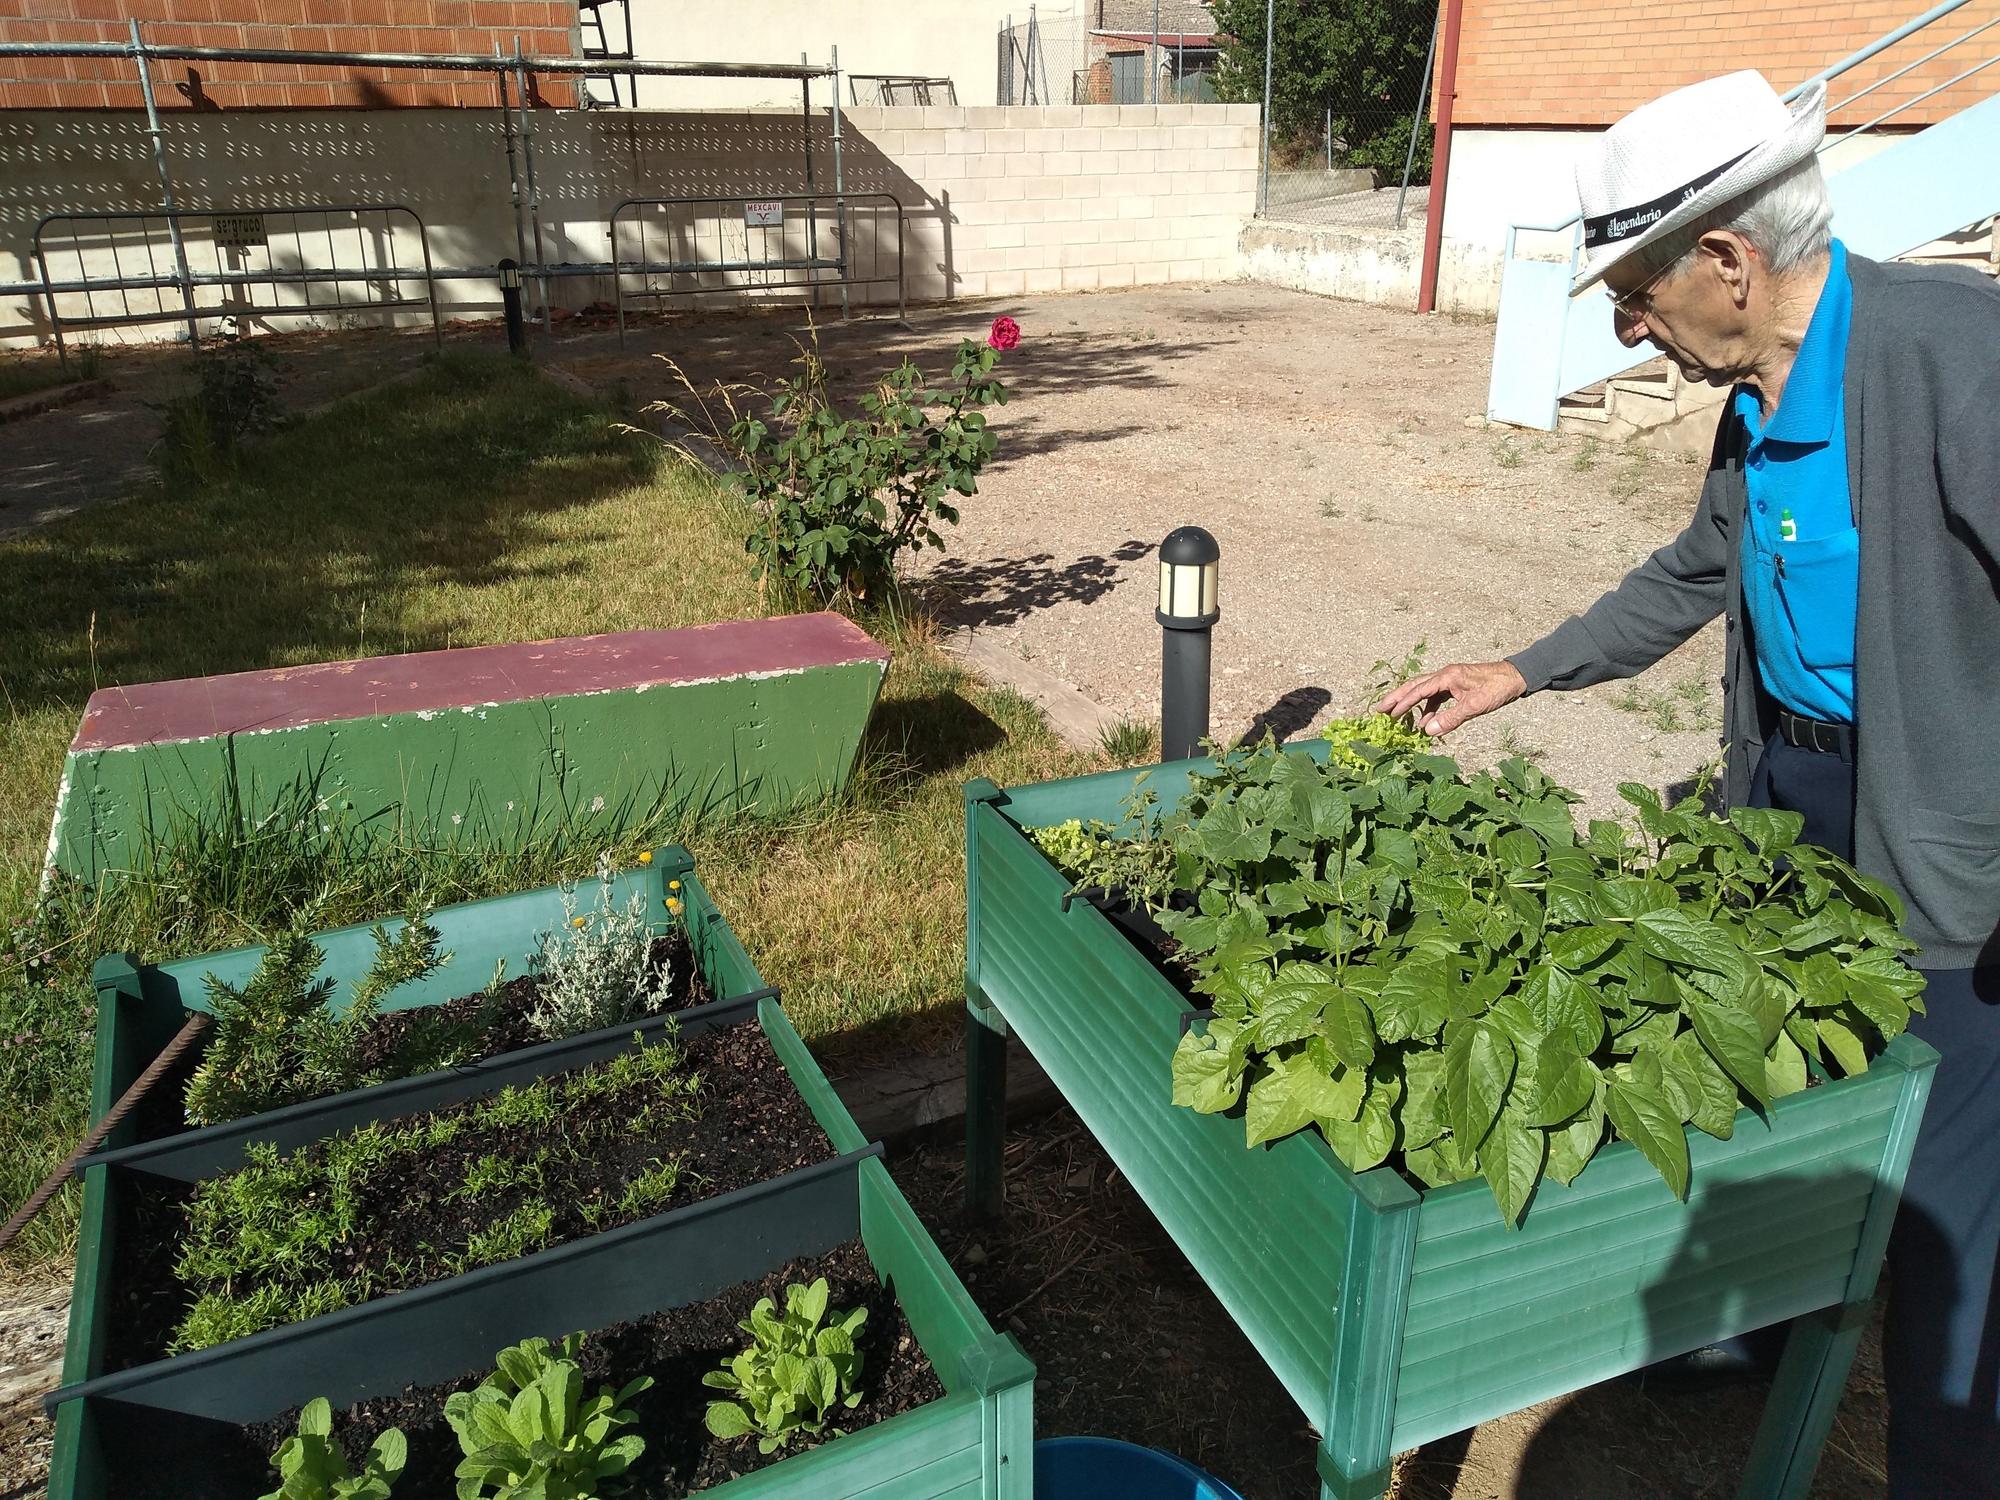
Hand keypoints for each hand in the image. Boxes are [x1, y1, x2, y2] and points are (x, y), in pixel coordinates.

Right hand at [1372, 660, 1527, 736]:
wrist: (1516, 677)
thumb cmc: (1497, 688)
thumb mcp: (1475, 705)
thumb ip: (1451, 718)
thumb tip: (1427, 731)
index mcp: (1447, 676)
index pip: (1419, 690)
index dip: (1403, 703)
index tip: (1388, 715)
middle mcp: (1445, 676)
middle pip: (1414, 686)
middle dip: (1396, 698)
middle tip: (1379, 710)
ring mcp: (1450, 681)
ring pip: (1423, 692)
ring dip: (1410, 705)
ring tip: (1396, 718)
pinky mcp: (1456, 687)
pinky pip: (1436, 699)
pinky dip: (1427, 710)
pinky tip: (1424, 723)